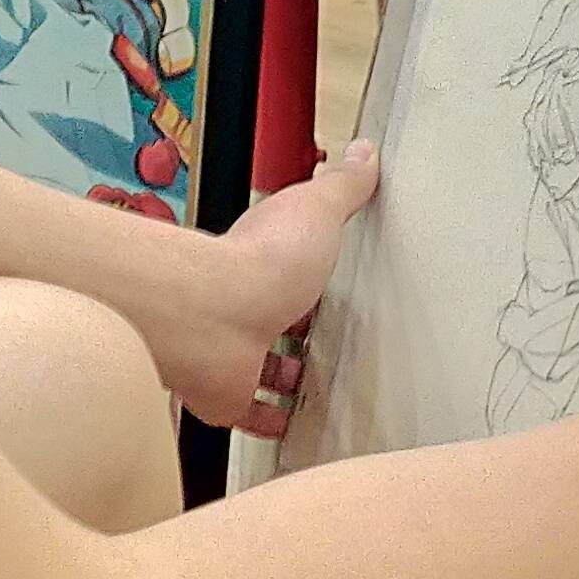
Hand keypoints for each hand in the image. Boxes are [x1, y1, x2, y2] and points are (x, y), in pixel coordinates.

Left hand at [145, 140, 381, 430]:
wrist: (214, 319)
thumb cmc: (258, 263)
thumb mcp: (317, 209)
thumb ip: (343, 185)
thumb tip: (364, 155)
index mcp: (266, 256)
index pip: (291, 260)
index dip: (310, 268)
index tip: (332, 275)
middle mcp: (246, 302)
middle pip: (277, 315)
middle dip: (299, 325)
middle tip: (327, 336)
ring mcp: (236, 350)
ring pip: (261, 364)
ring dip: (284, 375)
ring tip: (317, 383)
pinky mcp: (230, 392)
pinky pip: (250, 410)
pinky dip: (269, 419)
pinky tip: (289, 423)